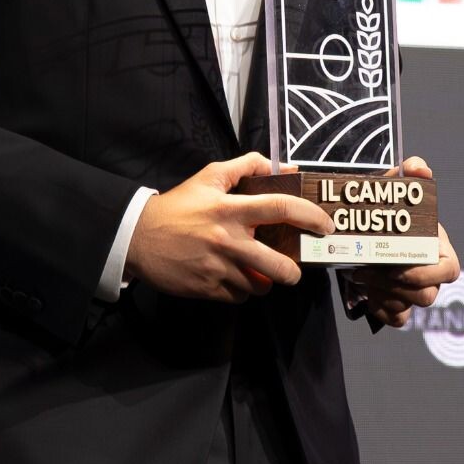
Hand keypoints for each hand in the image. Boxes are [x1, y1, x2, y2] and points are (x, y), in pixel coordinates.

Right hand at [125, 151, 334, 302]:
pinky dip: (240, 290)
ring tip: (254, 271)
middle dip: (293, 272)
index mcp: (231, 209)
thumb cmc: (178, 206)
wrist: (138, 237)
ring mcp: (219, 268)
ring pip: (259, 286)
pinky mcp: (208, 289)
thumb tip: (281, 166)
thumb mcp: (210, 177)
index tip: (324, 226)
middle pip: (278, 265)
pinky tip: (231, 277)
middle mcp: (228, 240)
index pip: (280, 208)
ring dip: (262, 281)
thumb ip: (246, 166)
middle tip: (293, 269)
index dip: (309, 216)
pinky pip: (238, 297)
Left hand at [345, 156, 459, 328]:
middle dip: (396, 285)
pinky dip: (381, 309)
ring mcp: (415, 293)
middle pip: (427, 294)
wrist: (364, 230)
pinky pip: (396, 318)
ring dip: (383, 293)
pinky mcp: (398, 306)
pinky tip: (366, 292)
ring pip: (409, 306)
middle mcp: (431, 275)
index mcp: (439, 250)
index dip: (429, 273)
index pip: (450, 271)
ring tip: (360, 276)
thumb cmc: (389, 211)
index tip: (400, 266)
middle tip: (367, 270)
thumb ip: (410, 173)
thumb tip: (419, 167)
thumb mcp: (396, 188)